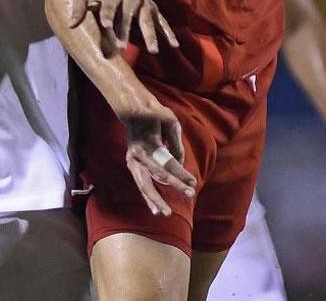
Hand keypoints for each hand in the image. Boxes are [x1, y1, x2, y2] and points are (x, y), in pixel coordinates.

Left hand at [75, 0, 177, 54]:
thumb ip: (78, 10)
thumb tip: (70, 25)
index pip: (108, 7)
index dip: (108, 16)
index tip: (106, 27)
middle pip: (127, 16)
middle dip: (125, 31)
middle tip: (122, 47)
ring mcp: (142, 3)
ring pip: (147, 20)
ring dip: (150, 35)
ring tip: (153, 50)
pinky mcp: (152, 9)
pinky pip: (161, 22)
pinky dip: (168, 32)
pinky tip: (174, 45)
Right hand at [118, 96, 196, 216]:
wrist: (133, 112)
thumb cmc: (155, 115)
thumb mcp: (170, 122)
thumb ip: (176, 145)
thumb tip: (180, 165)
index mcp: (149, 142)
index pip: (168, 162)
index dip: (181, 173)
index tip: (193, 182)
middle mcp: (139, 154)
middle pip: (158, 175)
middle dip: (175, 185)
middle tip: (190, 194)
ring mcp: (133, 161)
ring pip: (145, 185)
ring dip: (156, 199)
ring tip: (166, 213)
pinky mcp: (132, 166)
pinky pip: (141, 184)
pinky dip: (148, 197)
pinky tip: (155, 209)